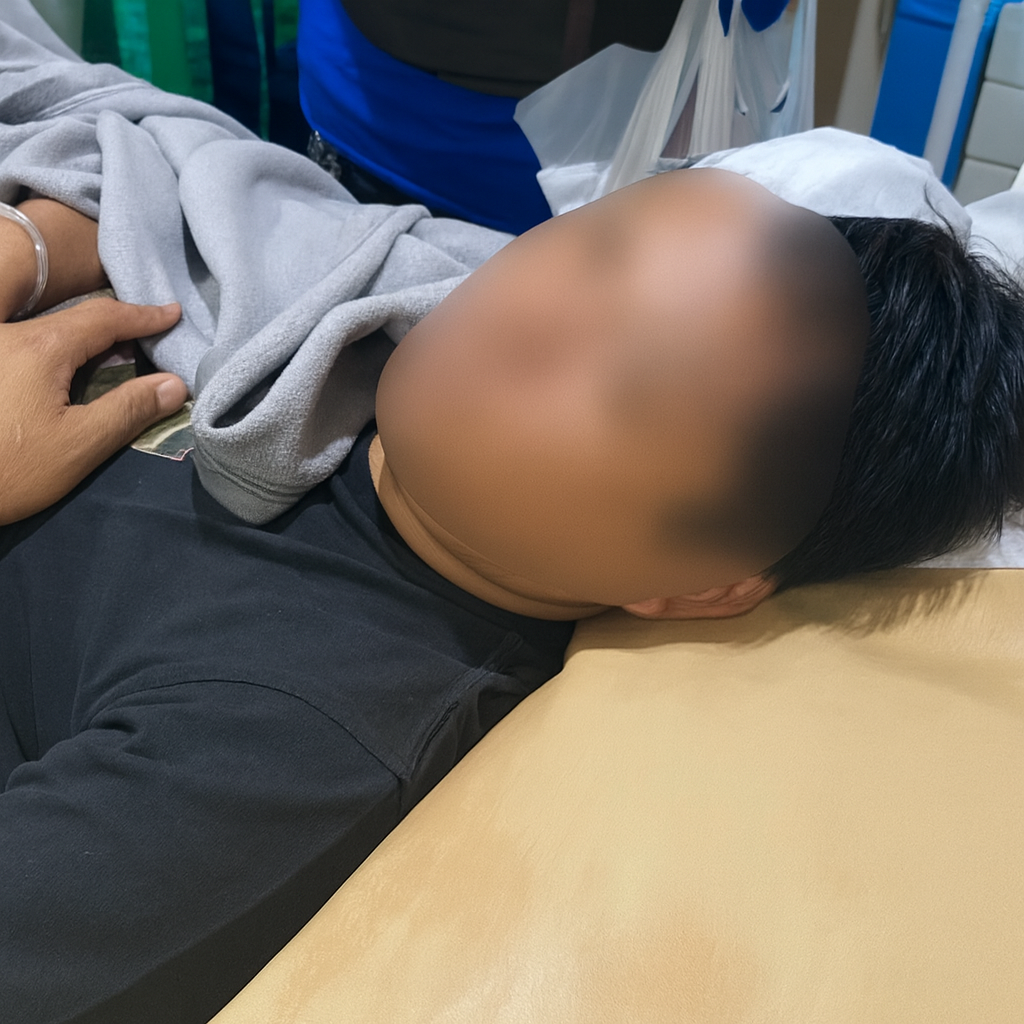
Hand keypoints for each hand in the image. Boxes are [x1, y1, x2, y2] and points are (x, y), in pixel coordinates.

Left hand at [0, 297, 186, 524]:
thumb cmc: (8, 470)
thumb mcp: (78, 445)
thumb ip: (129, 410)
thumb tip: (174, 384)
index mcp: (41, 347)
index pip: (104, 317)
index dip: (143, 316)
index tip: (173, 314)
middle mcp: (8, 335)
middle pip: (72, 319)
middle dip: (113, 324)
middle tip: (147, 336)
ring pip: (43, 331)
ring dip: (81, 337)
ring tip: (113, 351)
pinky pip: (22, 345)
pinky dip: (54, 350)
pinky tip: (64, 370)